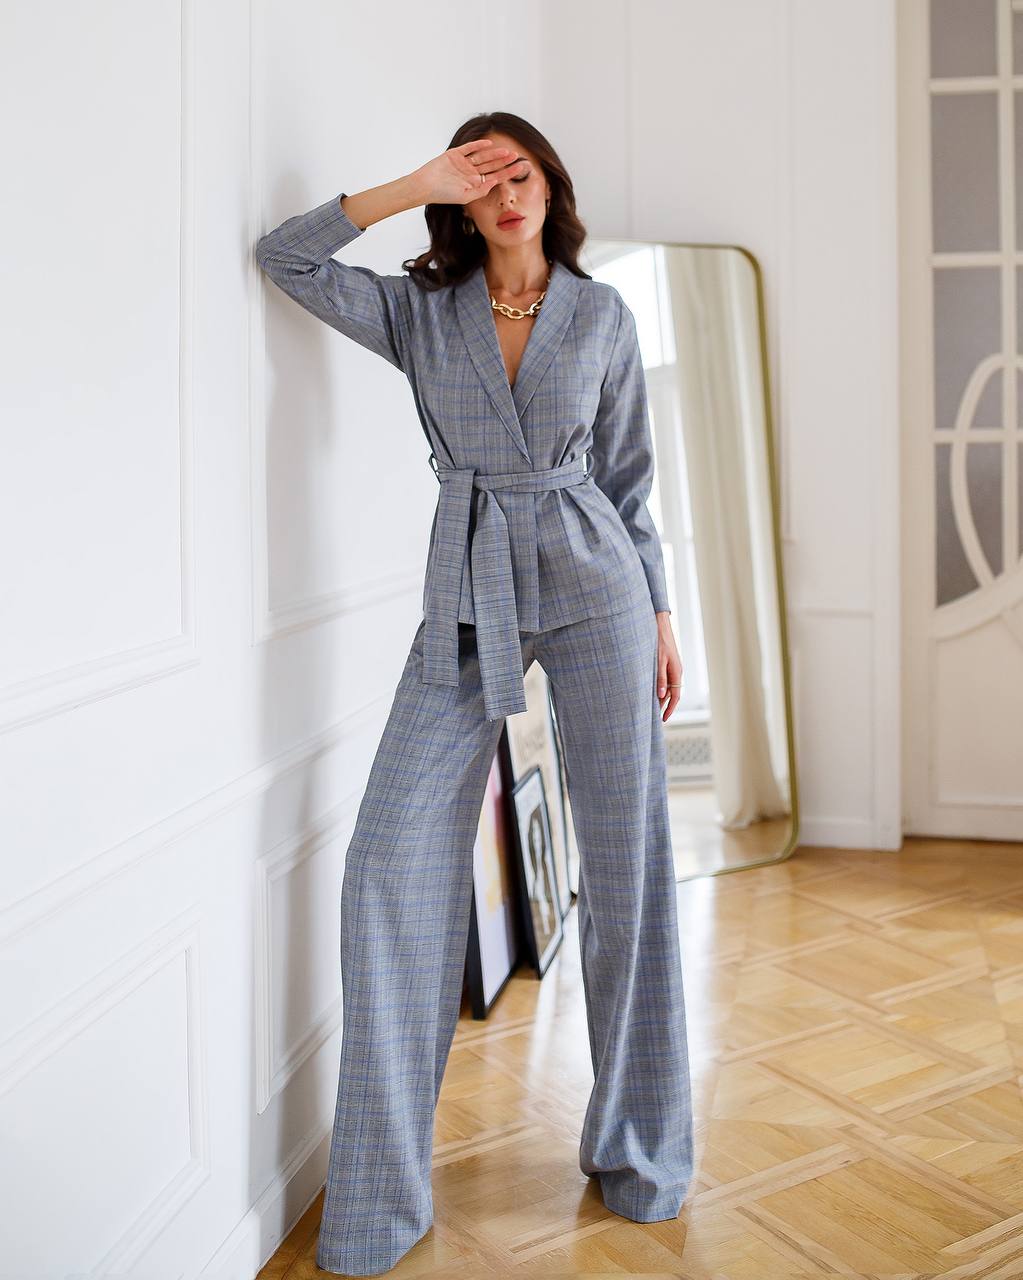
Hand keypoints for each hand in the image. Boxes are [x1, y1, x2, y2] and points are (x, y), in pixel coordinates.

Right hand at [410, 139, 528, 206]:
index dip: (508, 173)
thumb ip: (481, 190)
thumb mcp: (466, 197)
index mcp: (474, 184)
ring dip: (495, 154)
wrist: (425, 186)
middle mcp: (471, 173)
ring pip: (483, 156)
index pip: (495, 177)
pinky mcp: (455, 154)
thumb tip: (495, 183)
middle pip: (491, 165)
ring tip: (508, 151)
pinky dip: (478, 145)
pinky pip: (469, 148)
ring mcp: (463, 163)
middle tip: (517, 156)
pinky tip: (489, 143)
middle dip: (504, 162)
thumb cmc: (443, 195)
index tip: (521, 169)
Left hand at [655, 612, 682, 720]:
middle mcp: (676, 672)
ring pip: (668, 687)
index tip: (663, 719)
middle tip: (654, 718)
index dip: (669, 709)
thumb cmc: (659, 642)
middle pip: (671, 694)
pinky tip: (650, 691)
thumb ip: (660, 678)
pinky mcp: (667, 664)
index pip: (675, 696)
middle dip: (664, 706)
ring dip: (660, 697)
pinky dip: (659, 688)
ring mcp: (672, 668)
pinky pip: (665, 680)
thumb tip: (661, 696)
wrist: (660, 626)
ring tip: (650, 707)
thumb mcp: (658, 661)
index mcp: (676, 672)